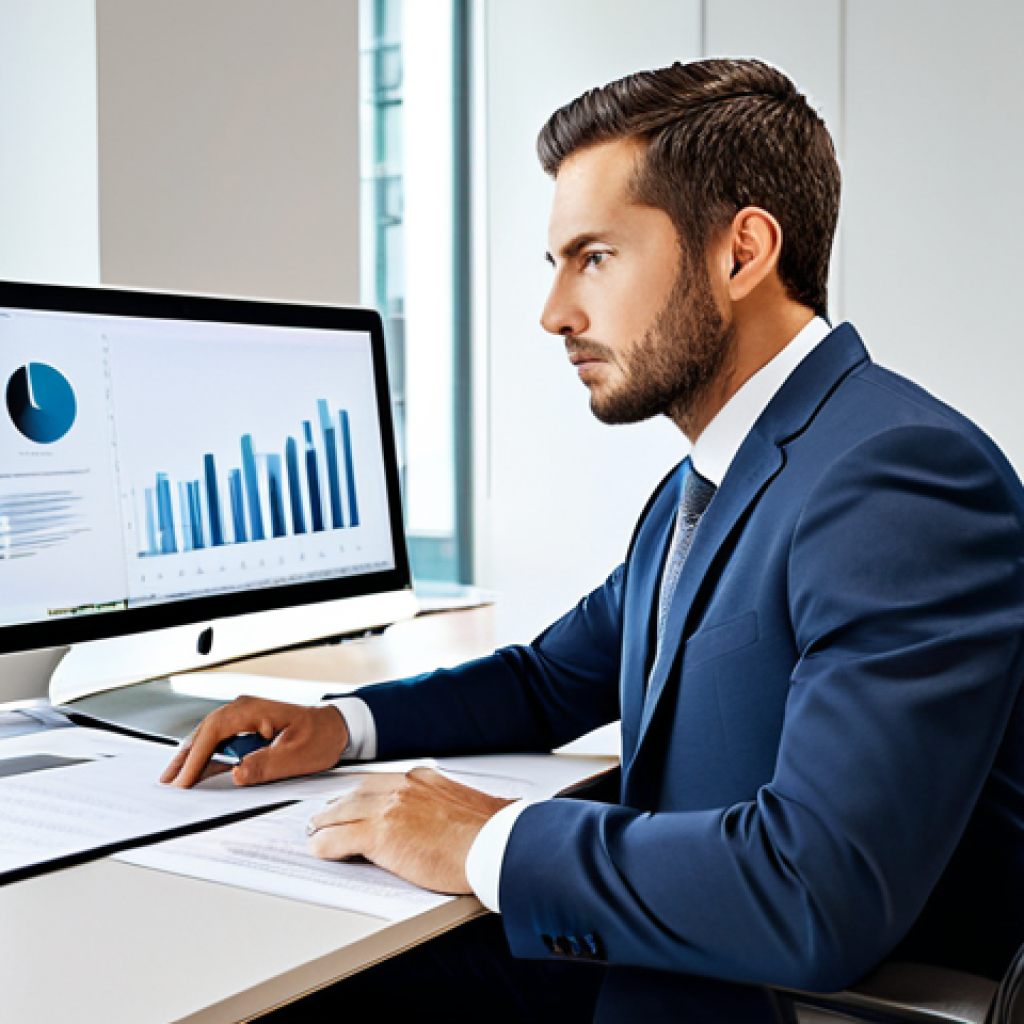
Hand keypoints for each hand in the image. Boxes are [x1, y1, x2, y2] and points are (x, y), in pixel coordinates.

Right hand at [160, 696, 349, 788]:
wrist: (336, 727)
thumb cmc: (321, 735)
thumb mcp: (297, 755)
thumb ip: (266, 765)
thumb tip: (237, 774)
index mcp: (254, 709)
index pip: (215, 731)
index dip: (196, 756)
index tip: (183, 779)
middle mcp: (244, 709)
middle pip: (205, 733)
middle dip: (185, 758)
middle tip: (167, 782)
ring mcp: (244, 718)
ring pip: (209, 738)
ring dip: (192, 758)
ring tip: (174, 780)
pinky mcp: (246, 729)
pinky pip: (220, 743)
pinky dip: (206, 758)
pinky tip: (195, 773)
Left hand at [306, 768, 514, 893]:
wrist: (495, 844)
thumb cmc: (492, 833)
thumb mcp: (468, 806)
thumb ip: (451, 805)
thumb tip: (459, 817)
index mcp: (422, 779)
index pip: (381, 782)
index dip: (363, 795)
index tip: (356, 801)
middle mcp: (402, 787)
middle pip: (357, 793)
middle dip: (339, 806)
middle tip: (326, 815)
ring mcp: (389, 809)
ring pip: (342, 813)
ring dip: (325, 823)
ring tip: (315, 831)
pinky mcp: (380, 835)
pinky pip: (337, 839)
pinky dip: (323, 844)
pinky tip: (317, 849)